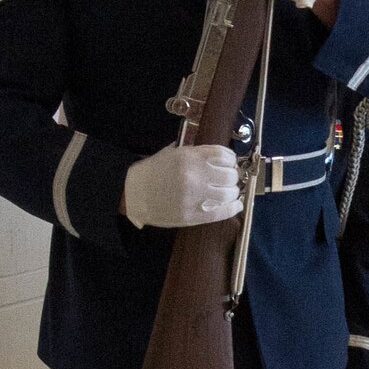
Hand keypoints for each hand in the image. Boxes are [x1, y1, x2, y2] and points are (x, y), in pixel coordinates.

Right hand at [123, 144, 241, 229]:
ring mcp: (194, 196)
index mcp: (189, 156)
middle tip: (228, 179)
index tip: (229, 163)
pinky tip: (236, 204)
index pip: (224, 155)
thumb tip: (217, 155)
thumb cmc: (152, 172)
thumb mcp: (171, 153)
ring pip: (229, 193)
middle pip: (230, 175)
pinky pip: (222, 212)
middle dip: (231, 176)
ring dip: (232, 192)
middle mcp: (195, 175)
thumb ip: (194, 152)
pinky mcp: (193, 215)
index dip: (230, 159)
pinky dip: (233, 208)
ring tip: (228, 192)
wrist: (132, 194)